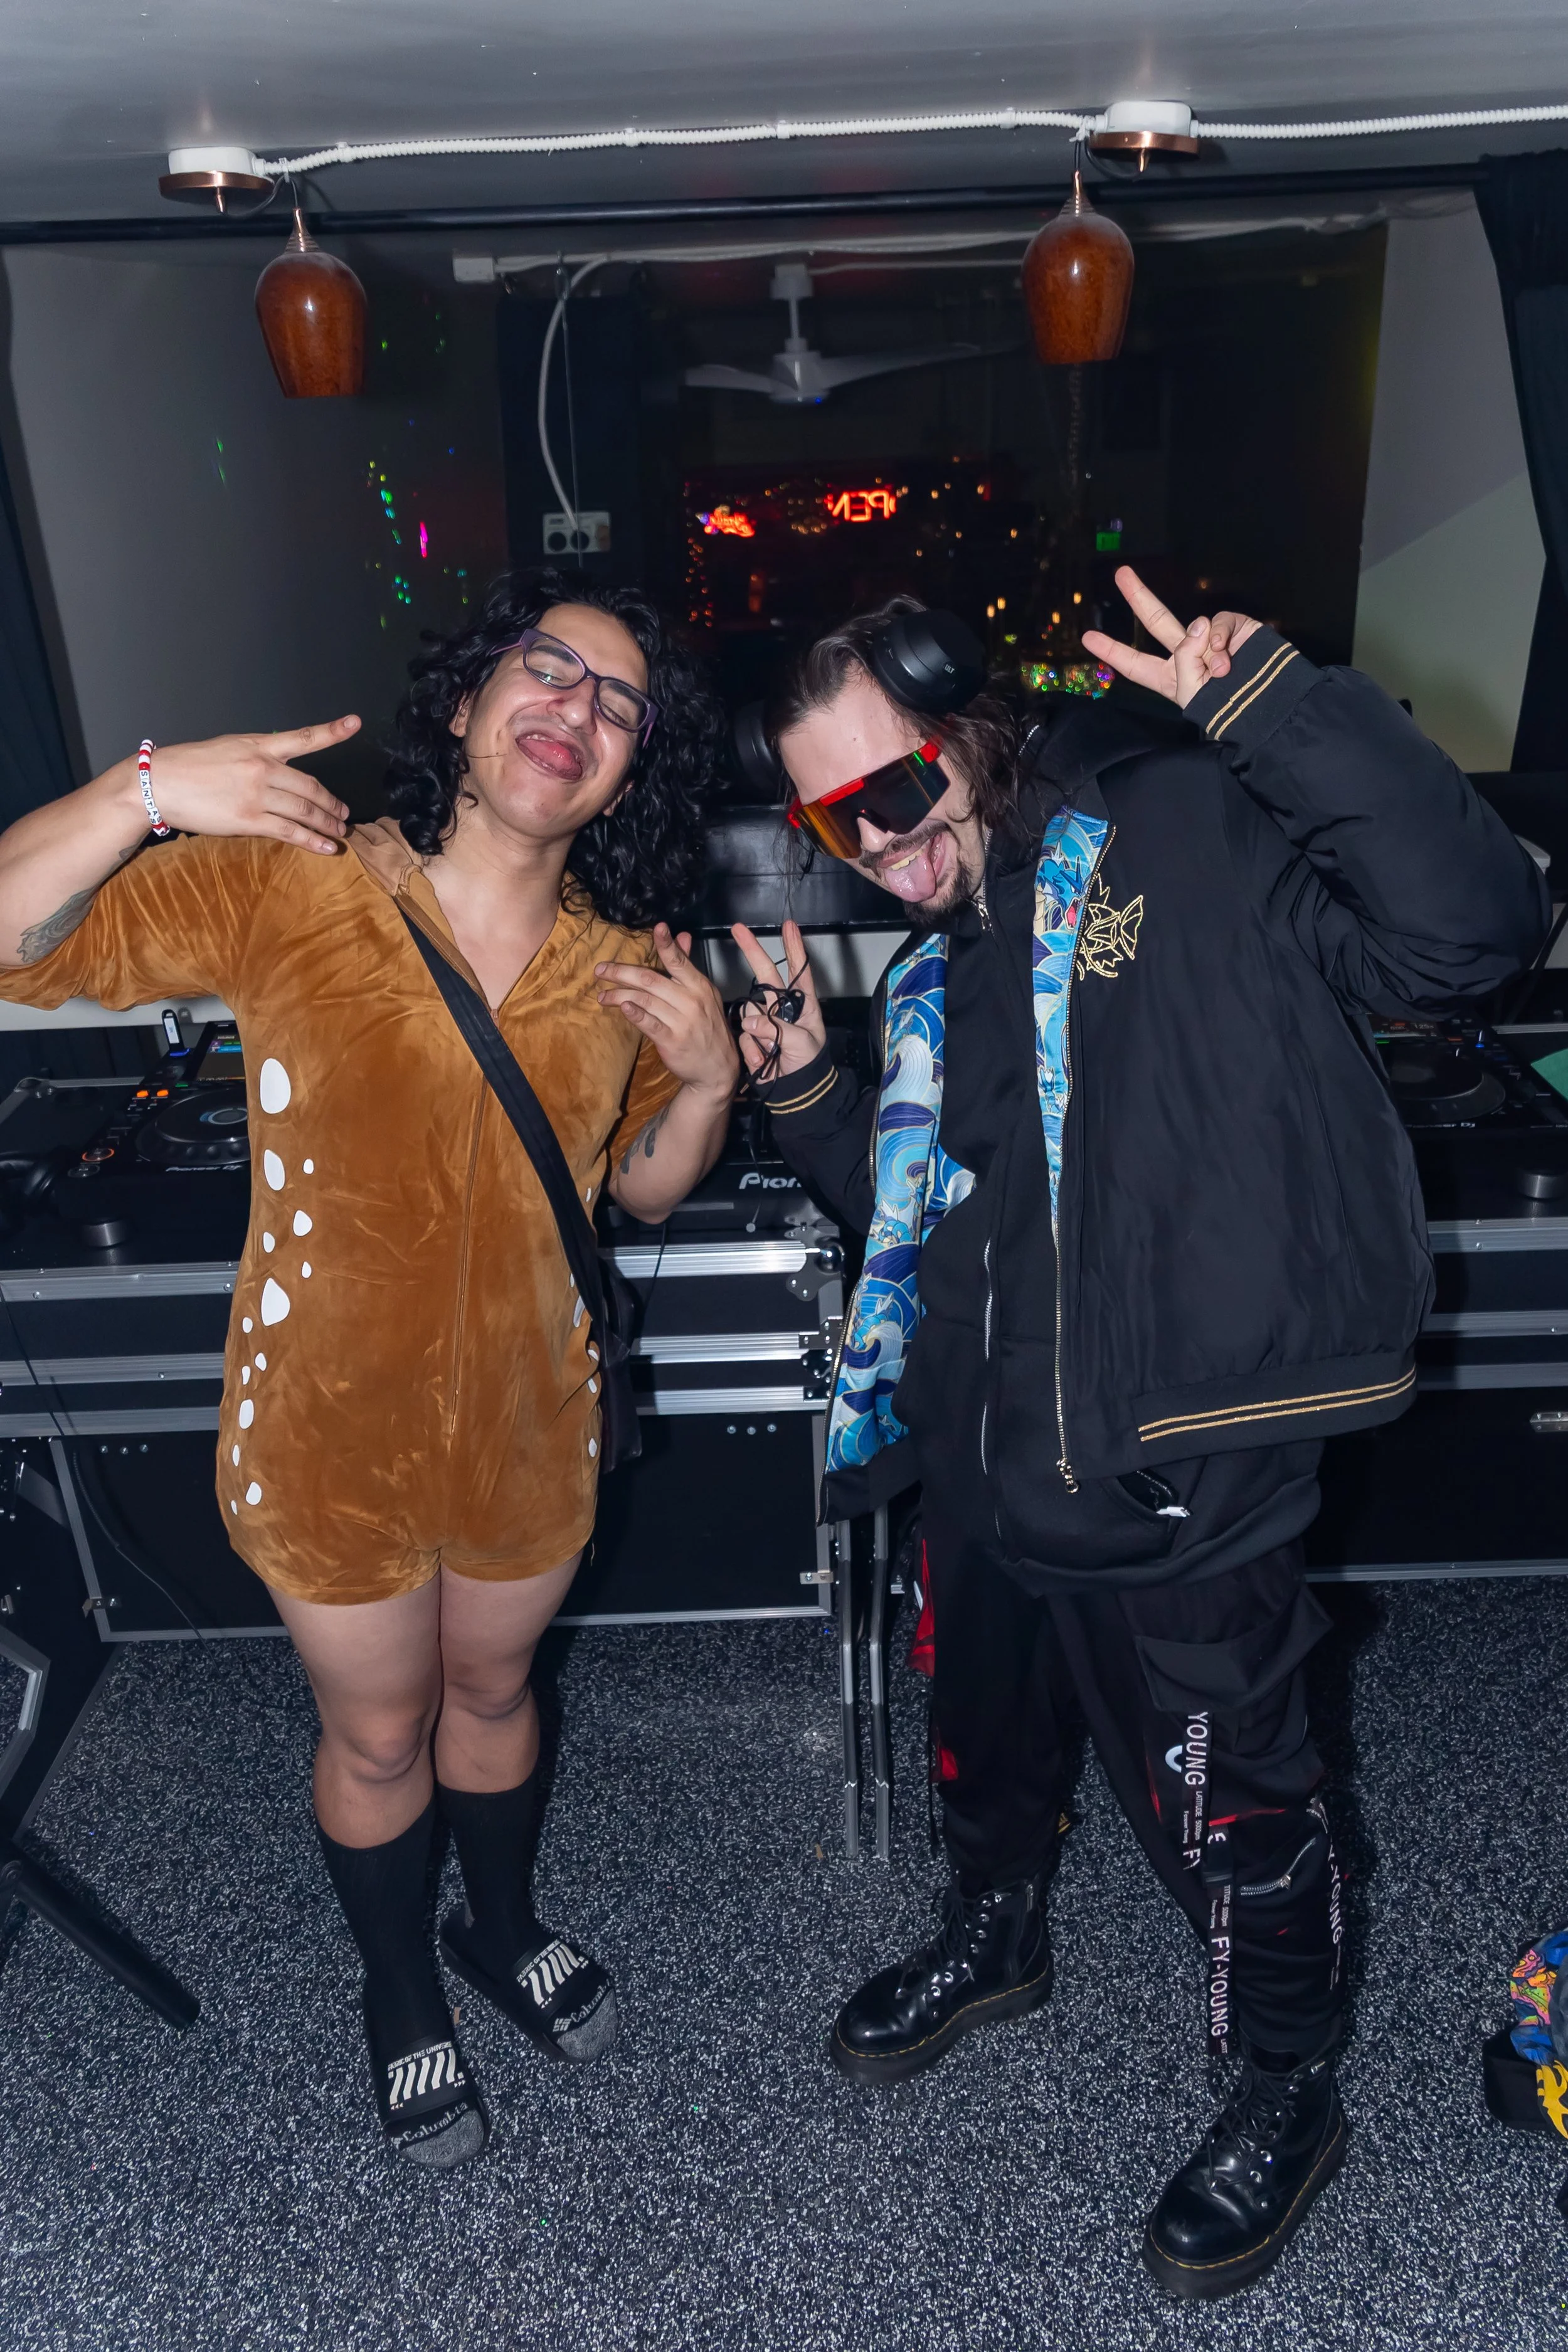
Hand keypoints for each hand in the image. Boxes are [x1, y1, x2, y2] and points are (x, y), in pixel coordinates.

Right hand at [117, 718, 358, 852]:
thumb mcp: (226, 748)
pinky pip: (290, 831)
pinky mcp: (250, 819)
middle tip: (344, 814)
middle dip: (331, 802)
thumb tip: (276, 769)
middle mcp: (263, 767)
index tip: (355, 723)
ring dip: (327, 823)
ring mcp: (258, 794)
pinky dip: (313, 841)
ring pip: (305, 810)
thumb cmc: (186, 765)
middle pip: (311, 786)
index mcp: (257, 745)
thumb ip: (255, 756)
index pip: (303, 738)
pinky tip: (328, 847)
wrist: (157, 783)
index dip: (332, 731)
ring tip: (340, 832)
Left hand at [595, 923, 739, 1097]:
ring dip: (619, 995)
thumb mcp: (705, 995)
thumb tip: (683, 936)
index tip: (657, 928)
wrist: (717, 1069)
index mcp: (699, 986)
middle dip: (621, 972)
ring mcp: (682, 1021)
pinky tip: (622, 1007)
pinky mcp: (672, 1041)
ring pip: (645, 1000)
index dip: (667, 944)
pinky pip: (650, 1024)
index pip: (679, 961)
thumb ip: (688, 966)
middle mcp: (691, 1001)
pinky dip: (635, 1014)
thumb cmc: (707, 1028)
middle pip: (651, 980)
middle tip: (600, 970)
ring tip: (602, 996)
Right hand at [731, 920, 827, 1081]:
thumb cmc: (808, 1065)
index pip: (799, 971)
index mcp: (803, 1006)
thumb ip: (777, 1029)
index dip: (794, 948)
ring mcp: (765, 1022)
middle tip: (738, 929)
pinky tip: (765, 1059)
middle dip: (752, 951)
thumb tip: (751, 1022)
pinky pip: (744, 1036)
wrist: (796, 1092)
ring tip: (774, 1052)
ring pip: (750, 1013)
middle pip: (765, 975)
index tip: (789, 926)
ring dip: (760, 1033)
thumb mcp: (801, 1044)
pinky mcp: (752, 1037)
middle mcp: (782, 1008)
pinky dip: (753, 1049)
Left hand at [1082, 567, 1260, 709]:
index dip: (1112, 650)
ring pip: (1194, 625)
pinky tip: (1228, 655)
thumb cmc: (1226, 706)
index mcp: (1171, 677)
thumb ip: (1186, 655)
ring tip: (1220, 672)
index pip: (1135, 664)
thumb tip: (1200, 623)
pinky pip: (1219, 622)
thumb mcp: (1194, 690)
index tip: (1088, 638)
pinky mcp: (1234, 628)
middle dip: (1139, 597)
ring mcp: (1210, 640)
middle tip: (1121, 573)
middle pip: (1156, 622)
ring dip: (1205, 651)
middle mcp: (1187, 656)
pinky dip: (1221, 638)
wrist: (1268, 704)